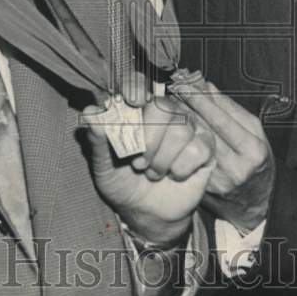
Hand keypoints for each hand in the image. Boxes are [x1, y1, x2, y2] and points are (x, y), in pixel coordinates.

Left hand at [83, 94, 214, 246]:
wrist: (144, 212)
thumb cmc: (122, 182)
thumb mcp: (103, 165)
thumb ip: (97, 139)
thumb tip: (91, 111)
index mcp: (137, 110)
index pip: (138, 83)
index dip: (136, 88)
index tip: (133, 102)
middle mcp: (164, 112)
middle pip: (163, 107)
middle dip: (147, 141)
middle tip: (138, 162)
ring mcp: (188, 128)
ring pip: (180, 131)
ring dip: (162, 161)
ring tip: (153, 172)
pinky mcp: (205, 147)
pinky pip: (198, 149)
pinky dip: (181, 168)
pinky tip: (174, 175)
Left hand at [171, 80, 274, 232]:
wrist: (257, 201)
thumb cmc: (256, 159)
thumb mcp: (254, 132)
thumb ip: (230, 109)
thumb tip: (206, 86)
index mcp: (252, 149)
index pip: (222, 120)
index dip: (201, 100)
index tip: (186, 83)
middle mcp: (236, 166)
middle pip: (204, 131)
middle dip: (187, 108)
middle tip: (172, 88)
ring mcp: (219, 180)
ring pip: (192, 144)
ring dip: (180, 123)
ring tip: (170, 104)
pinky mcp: (206, 189)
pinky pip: (188, 159)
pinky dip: (179, 142)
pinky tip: (172, 128)